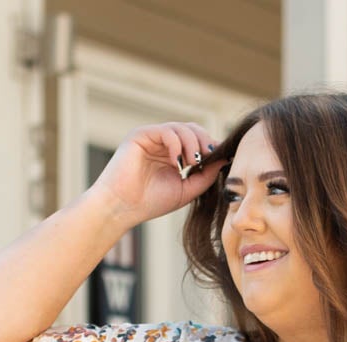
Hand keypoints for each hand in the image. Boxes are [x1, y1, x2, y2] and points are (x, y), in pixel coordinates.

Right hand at [90, 120, 223, 228]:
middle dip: (204, 142)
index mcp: (173, 155)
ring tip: (192, 164)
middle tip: (208, 158)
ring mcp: (152, 137)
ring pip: (181, 128)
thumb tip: (223, 160)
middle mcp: (163, 143)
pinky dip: (176, 144)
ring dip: (192, 144)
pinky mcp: (141, 134)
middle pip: (192, 129)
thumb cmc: (150, 202)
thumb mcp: (186, 190)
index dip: (210, 147)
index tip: (221, 158)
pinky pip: (166, 131)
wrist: (122, 208)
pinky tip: (177, 162)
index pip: (197, 141)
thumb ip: (204, 176)